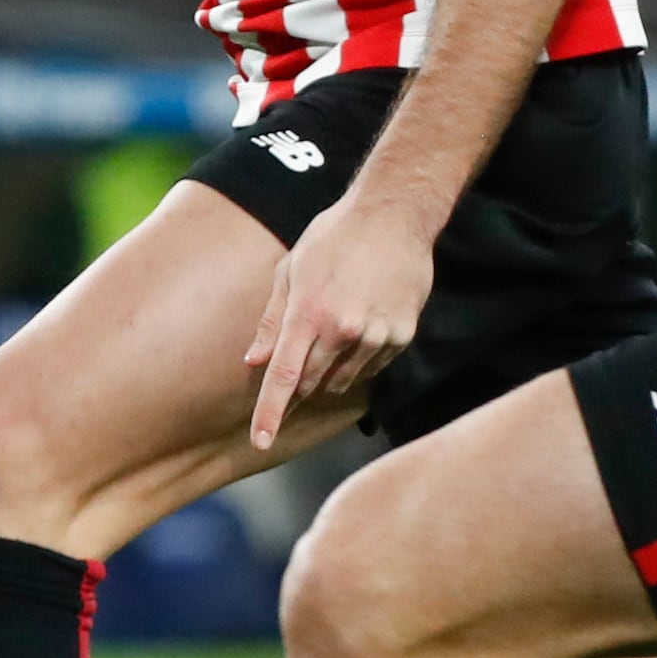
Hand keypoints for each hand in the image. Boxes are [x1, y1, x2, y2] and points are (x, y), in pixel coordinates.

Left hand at [244, 186, 434, 447]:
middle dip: (300, 382)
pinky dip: (361, 356)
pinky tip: (364, 320)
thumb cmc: (334, 237)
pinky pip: (373, 365)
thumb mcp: (291, 270)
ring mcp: (377, 336)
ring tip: (338, 322)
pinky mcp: (402, 336)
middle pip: (312, 383)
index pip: (284, 378)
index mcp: (309, 313)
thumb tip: (254, 362)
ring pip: (343, 379)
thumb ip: (273, 321)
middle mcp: (343, 330)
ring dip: (331, 368)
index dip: (269, 414)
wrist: (395, 215)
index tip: (260, 442)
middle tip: (303, 350)